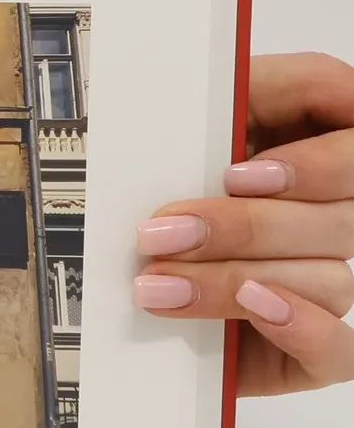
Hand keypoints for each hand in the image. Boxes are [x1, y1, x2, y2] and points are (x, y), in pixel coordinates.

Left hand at [133, 53, 353, 394]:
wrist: (98, 290)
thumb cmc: (141, 190)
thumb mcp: (173, 130)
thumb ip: (232, 99)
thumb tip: (247, 77)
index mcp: (307, 147)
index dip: (321, 163)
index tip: (240, 173)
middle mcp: (326, 214)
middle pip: (342, 218)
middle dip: (245, 226)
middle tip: (164, 232)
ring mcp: (319, 282)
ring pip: (330, 277)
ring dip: (234, 278)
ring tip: (156, 282)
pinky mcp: (306, 348)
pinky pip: (340, 350)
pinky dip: (304, 328)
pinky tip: (253, 308)